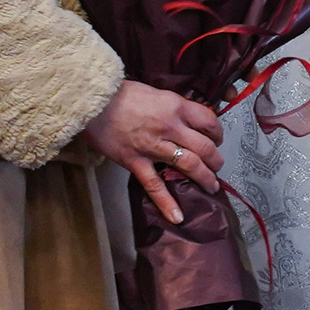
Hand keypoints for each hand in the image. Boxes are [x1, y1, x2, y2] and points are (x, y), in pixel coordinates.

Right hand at [83, 80, 224, 224]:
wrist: (92, 101)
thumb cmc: (121, 93)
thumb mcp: (155, 92)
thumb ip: (172, 106)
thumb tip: (186, 116)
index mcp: (175, 106)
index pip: (209, 121)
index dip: (218, 132)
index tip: (217, 138)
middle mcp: (170, 127)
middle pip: (205, 147)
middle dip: (216, 159)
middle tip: (218, 165)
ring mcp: (153, 146)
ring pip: (189, 165)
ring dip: (205, 178)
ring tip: (211, 187)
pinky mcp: (135, 162)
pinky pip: (154, 185)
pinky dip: (166, 203)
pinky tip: (178, 217)